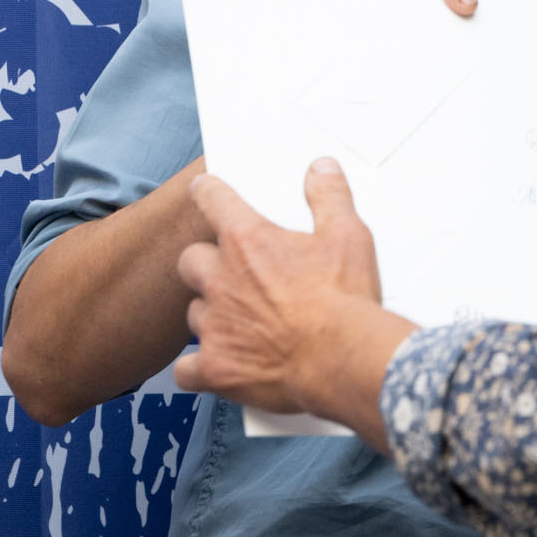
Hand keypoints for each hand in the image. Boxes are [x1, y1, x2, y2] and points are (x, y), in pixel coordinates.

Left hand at [174, 159, 398, 428]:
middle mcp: (221, 279)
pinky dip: (199, 366)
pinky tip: (218, 364)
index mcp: (248, 240)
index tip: (204, 190)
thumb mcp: (348, 235)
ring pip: (195, 313)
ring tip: (241, 321)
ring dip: (213, 313)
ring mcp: (214, 326)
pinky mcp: (215, 368)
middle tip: (233, 272)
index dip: (208, 192)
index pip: (212, 200)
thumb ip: (330, 197)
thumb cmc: (345, 297)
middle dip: (207, 263)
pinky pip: (187, 368)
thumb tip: (321, 168)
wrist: (343, 359)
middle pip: (191, 260)